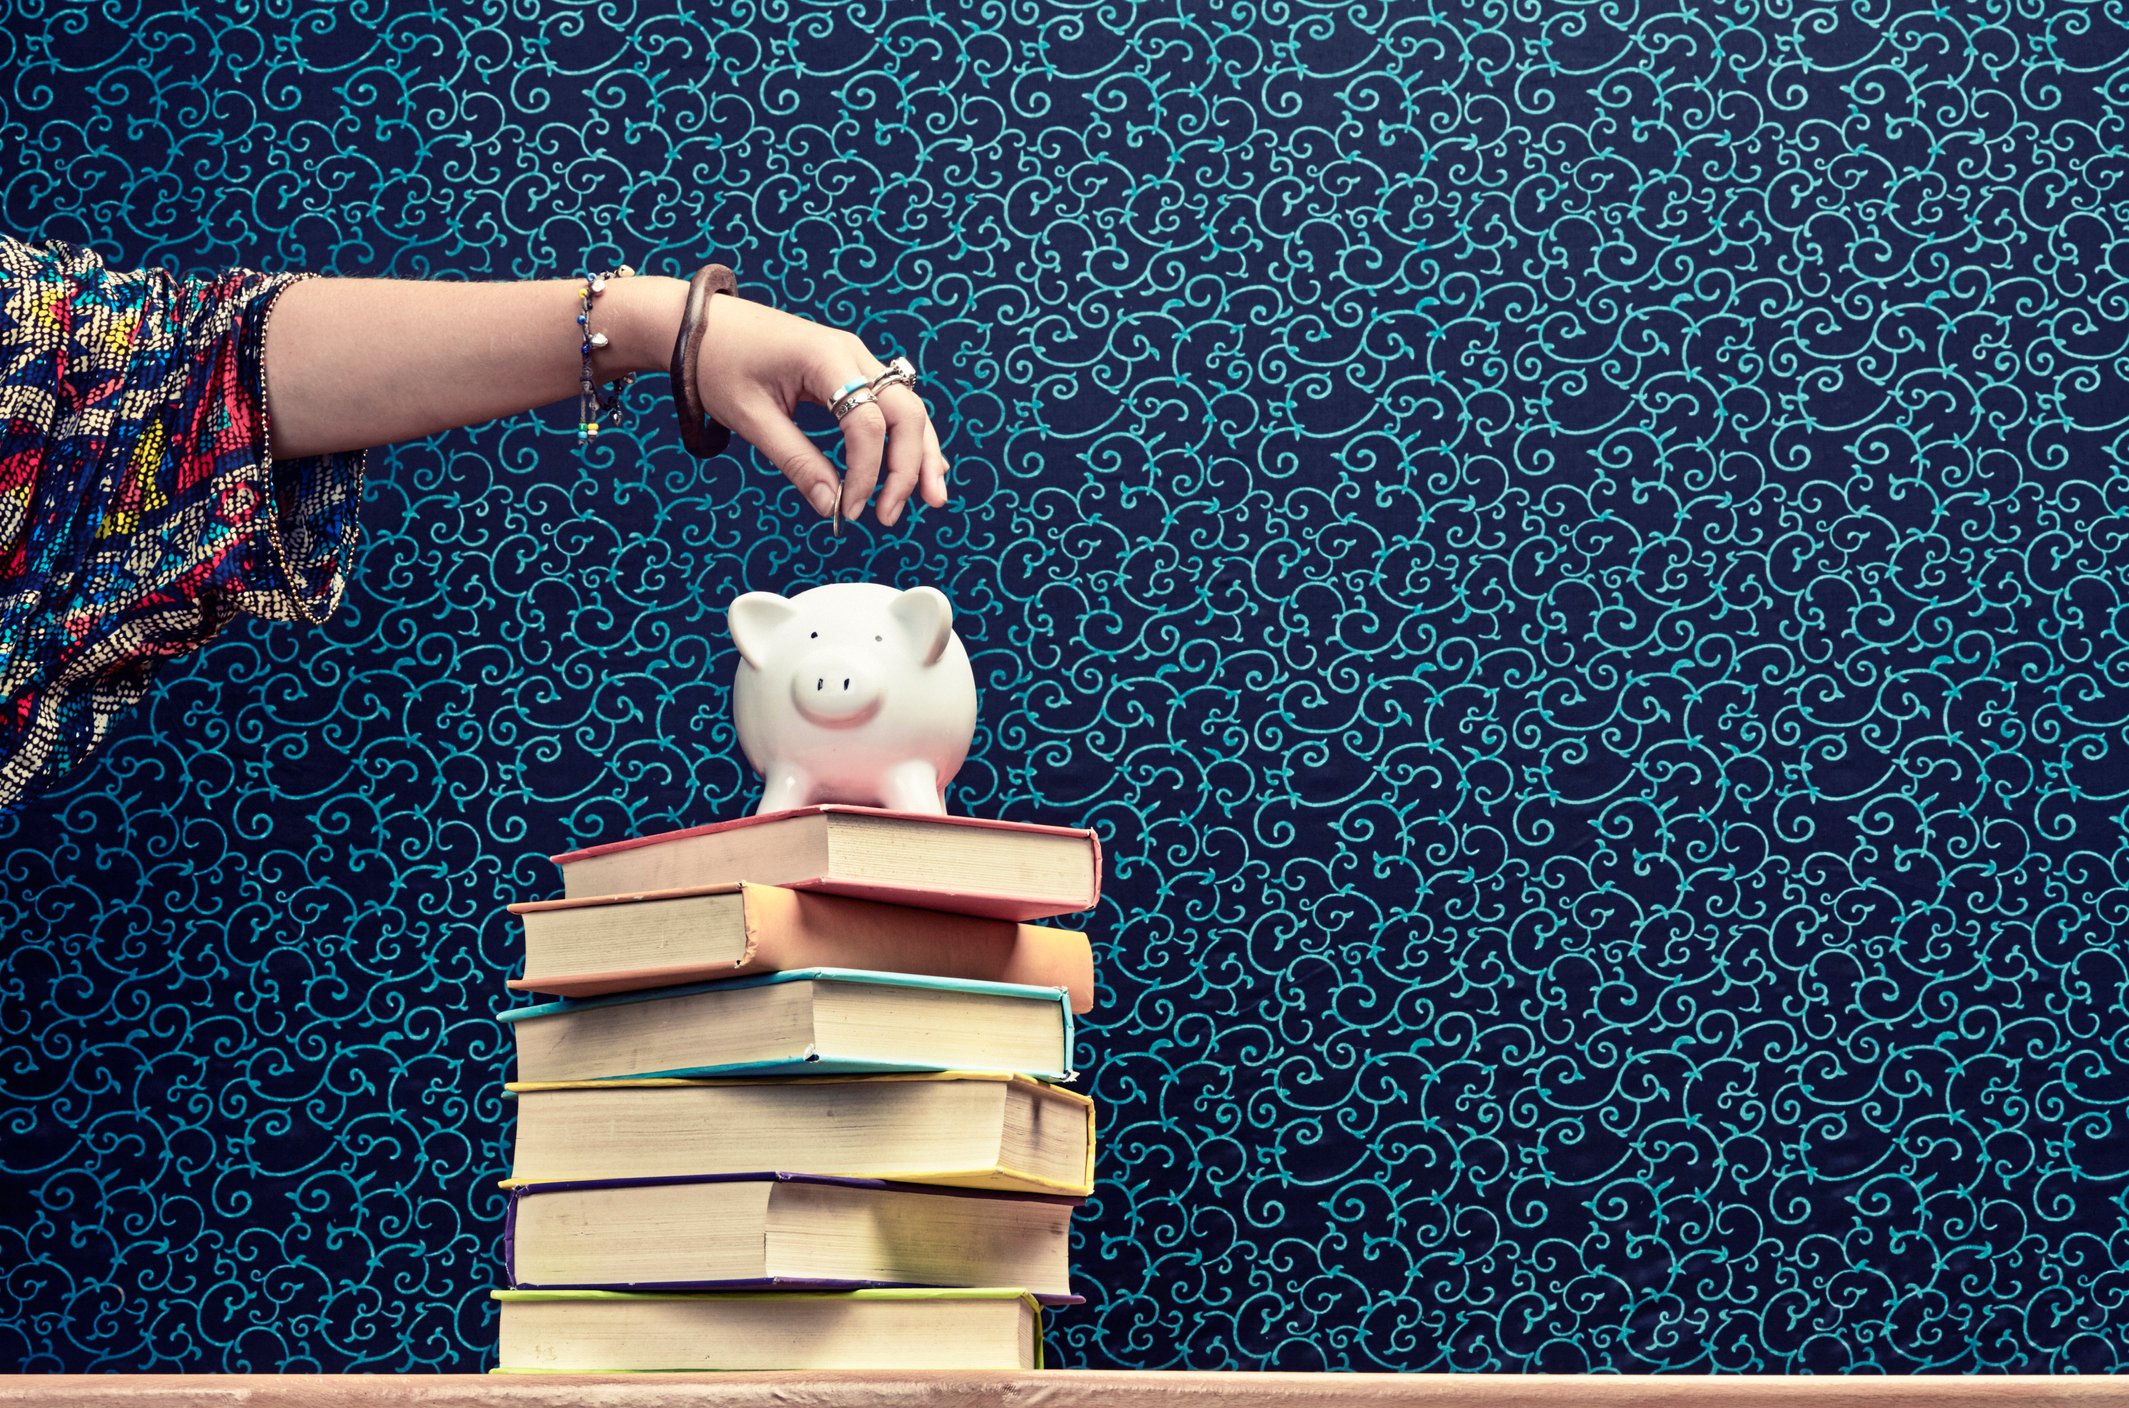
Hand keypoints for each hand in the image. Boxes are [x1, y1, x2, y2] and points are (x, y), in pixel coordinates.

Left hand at [694, 295, 952, 527]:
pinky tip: (921, 469)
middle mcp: (852, 353)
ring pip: (909, 408)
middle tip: (891, 515)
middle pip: (905, 413)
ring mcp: (856, 359)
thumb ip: (796, 461)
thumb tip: (830, 506)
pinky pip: (893, 405)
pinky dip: (907, 438)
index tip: (848, 511)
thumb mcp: (751, 418)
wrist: (700, 323)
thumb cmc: (717, 363)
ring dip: (923, 454)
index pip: (867, 424)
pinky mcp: (851, 369)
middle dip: (908, 467)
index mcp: (825, 357)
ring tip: (933, 498)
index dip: (866, 473)